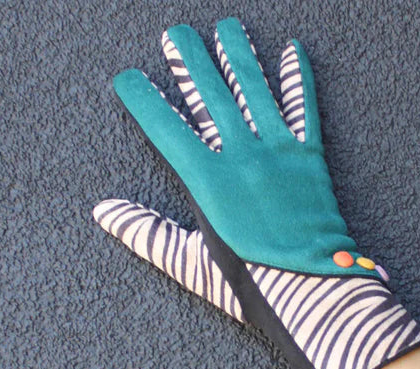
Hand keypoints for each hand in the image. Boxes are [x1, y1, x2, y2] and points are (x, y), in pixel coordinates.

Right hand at [96, 19, 419, 368]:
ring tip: (227, 26)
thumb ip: (147, 233)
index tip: (127, 78)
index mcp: (207, 180)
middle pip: (210, 94)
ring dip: (239, 54)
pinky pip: (303, 108)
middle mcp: (241, 155)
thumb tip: (105, 212)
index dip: (144, 99)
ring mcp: (277, 152)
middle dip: (190, 59)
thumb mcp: (190, 264)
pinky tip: (292, 52)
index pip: (166, 127)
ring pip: (255, 89)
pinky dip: (298, 79)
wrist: (315, 291)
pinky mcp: (310, 158)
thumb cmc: (251, 285)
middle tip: (176, 33)